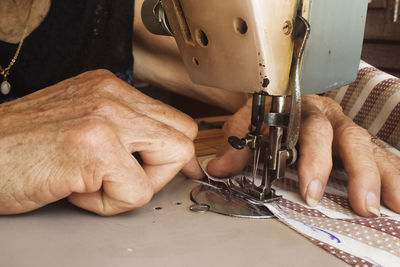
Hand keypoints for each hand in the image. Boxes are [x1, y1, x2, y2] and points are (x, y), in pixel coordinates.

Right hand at [0, 69, 200, 215]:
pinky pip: (137, 190)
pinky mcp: (95, 146)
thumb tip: (172, 155)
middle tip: (118, 177)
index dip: (173, 154)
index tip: (162, 171)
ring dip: (134, 185)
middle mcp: (112, 95)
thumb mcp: (82, 125)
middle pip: (183, 138)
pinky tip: (76, 189)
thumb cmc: (24, 147)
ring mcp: (106, 118)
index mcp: (111, 88)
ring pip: (171, 160)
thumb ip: (127, 133)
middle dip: (159, 170)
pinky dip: (109, 202)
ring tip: (92, 181)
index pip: (176, 121)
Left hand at [207, 94, 399, 216]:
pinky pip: (382, 156)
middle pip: (347, 137)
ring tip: (384, 206)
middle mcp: (329, 117)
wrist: (283, 99)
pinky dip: (392, 176)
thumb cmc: (268, 116)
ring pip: (370, 147)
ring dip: (379, 177)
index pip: (309, 129)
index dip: (313, 158)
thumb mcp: (248, 126)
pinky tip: (397, 198)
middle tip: (357, 202)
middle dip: (354, 171)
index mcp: (301, 109)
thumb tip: (218, 168)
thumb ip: (236, 145)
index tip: (310, 188)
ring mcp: (347, 130)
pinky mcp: (361, 144)